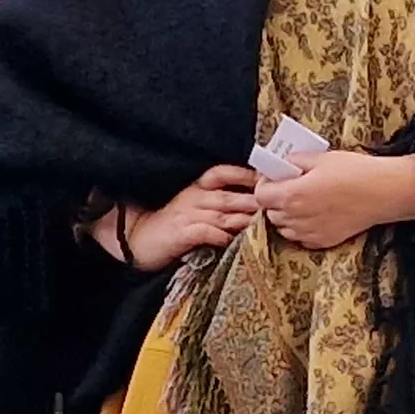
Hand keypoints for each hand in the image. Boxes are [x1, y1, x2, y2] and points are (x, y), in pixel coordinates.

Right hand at [100, 167, 260, 270]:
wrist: (135, 240)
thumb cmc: (169, 225)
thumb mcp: (191, 207)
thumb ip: (218, 204)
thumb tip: (251, 205)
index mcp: (197, 188)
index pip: (223, 172)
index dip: (246, 175)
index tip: (268, 179)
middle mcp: (195, 198)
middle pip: (232, 196)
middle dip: (256, 201)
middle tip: (279, 207)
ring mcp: (189, 215)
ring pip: (224, 214)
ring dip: (246, 219)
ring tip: (266, 225)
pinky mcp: (183, 233)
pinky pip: (208, 232)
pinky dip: (223, 236)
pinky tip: (237, 241)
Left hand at [254, 150, 414, 251]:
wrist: (383, 193)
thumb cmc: (354, 171)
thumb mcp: (320, 158)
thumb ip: (294, 161)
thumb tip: (279, 163)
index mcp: (292, 195)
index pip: (260, 195)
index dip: (264, 184)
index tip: (275, 177)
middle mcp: (296, 218)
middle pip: (270, 212)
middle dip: (275, 199)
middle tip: (291, 186)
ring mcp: (309, 233)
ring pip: (283, 227)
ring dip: (286, 214)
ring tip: (304, 200)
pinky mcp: (322, 242)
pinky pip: (300, 237)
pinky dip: (301, 227)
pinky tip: (316, 213)